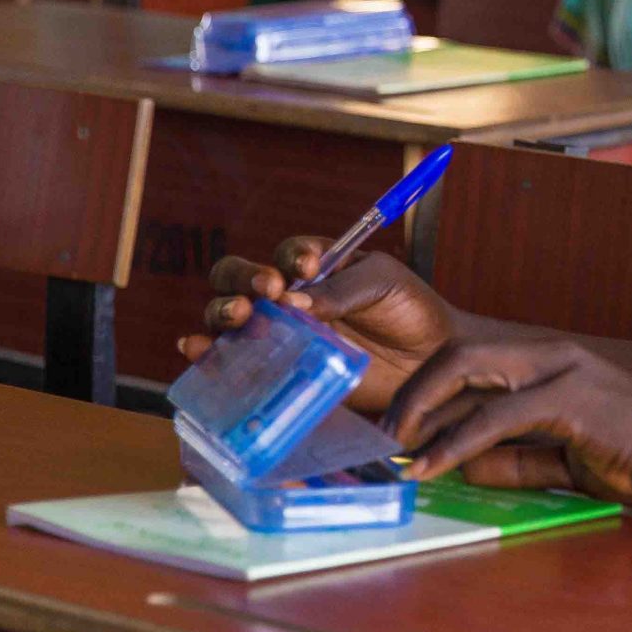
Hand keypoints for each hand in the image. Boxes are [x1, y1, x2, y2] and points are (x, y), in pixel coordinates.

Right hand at [184, 245, 466, 411]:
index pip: (285, 255)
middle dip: (240, 281)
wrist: (434, 366)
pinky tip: (198, 351)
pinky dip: (207, 356)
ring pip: (226, 318)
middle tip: (264, 294)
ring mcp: (278, 337)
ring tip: (237, 319)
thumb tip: (290, 303)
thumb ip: (342, 289)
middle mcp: (288, 299)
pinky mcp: (276, 375)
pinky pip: (231, 364)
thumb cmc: (412, 313)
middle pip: (238, 279)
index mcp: (315, 268)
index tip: (305, 269)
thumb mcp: (384, 285)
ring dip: (220, 313)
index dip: (288, 259)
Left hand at [381, 332, 631, 504]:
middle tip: (386, 434)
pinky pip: (495, 417)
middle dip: (413, 393)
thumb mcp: (561, 459)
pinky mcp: (567, 398)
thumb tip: (463, 469)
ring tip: (396, 448)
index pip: (471, 361)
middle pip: (457, 354)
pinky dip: (455, 441)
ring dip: (421, 411)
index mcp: (547, 361)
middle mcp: (548, 354)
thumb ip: (514, 460)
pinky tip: (431, 464)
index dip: (427, 392)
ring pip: (466, 370)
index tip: (401, 428)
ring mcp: (558, 369)